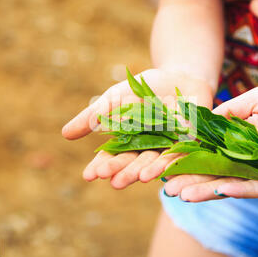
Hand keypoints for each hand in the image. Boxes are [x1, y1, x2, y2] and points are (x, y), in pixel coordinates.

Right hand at [62, 68, 213, 188]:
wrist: (180, 75)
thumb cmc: (143, 88)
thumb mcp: (115, 99)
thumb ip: (93, 116)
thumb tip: (65, 134)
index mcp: (129, 142)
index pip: (113, 157)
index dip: (102, 165)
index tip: (89, 175)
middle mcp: (149, 149)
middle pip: (134, 162)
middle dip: (123, 171)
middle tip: (111, 181)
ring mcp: (170, 147)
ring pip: (157, 161)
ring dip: (147, 170)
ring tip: (138, 178)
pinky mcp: (192, 141)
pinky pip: (183, 152)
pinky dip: (175, 160)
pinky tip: (167, 169)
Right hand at [164, 84, 257, 201]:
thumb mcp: (256, 99)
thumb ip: (229, 111)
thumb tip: (201, 121)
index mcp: (237, 141)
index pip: (205, 151)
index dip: (186, 157)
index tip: (165, 160)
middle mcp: (244, 159)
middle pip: (211, 171)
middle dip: (188, 179)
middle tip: (165, 186)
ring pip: (227, 183)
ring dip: (205, 190)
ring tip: (181, 194)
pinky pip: (254, 187)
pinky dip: (236, 189)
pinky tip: (218, 190)